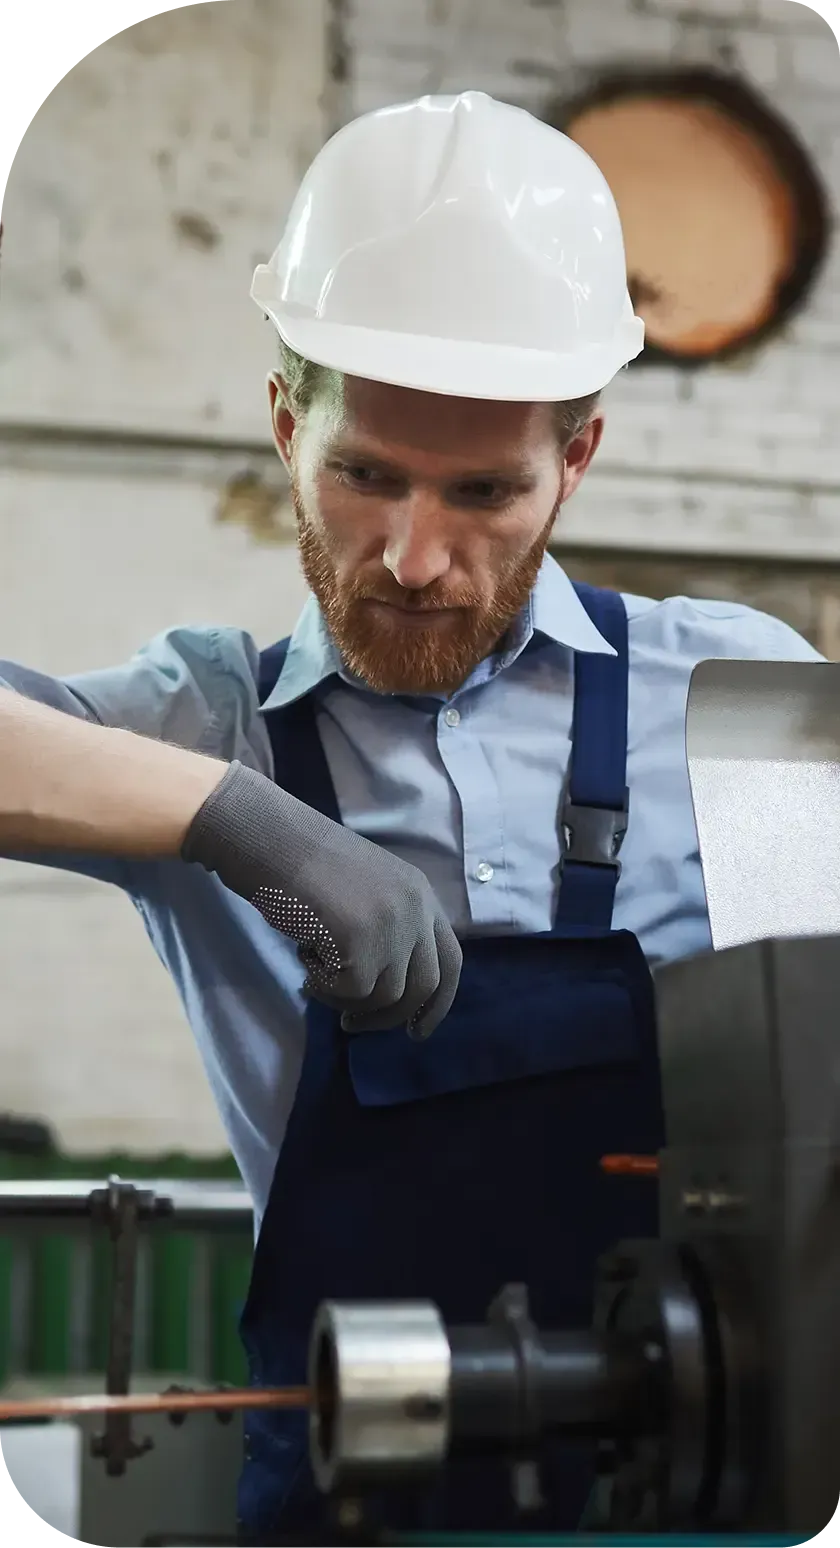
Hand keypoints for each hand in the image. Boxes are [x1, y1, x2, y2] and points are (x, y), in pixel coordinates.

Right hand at [181, 762, 461, 1037]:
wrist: (267, 836)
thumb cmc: (302, 862)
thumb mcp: (363, 891)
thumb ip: (388, 929)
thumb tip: (388, 992)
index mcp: (421, 893)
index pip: (450, 961)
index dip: (438, 1003)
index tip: (416, 1031)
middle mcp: (417, 908)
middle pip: (424, 987)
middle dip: (389, 1017)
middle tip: (351, 1024)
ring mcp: (393, 925)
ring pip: (385, 996)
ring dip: (344, 996)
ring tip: (313, 967)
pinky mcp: (363, 942)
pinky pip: (350, 992)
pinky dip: (323, 986)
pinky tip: (303, 955)